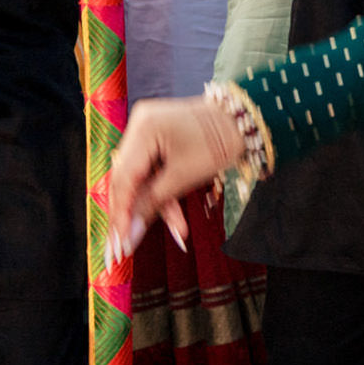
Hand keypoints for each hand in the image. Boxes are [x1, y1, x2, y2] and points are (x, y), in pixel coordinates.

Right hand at [106, 95, 245, 263]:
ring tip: (178, 230)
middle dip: (133, 212)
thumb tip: (129, 234)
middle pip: (127, 178)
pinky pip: (150, 170)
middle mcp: (139, 124)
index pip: (123, 178)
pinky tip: (177, 217)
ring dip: (156, 205)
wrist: (244, 119)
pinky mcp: (155, 137)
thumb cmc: (220, 140)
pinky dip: (162, 191)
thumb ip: (153, 204)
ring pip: (140, 178)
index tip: (119, 243)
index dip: (120, 213)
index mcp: (144, 128)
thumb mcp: (185, 176)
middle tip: (129, 245)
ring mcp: (146, 129)